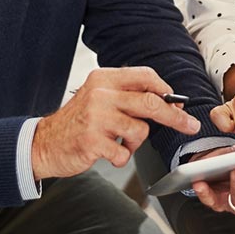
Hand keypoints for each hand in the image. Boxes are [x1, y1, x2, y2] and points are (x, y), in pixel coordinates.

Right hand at [31, 67, 200, 178]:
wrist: (45, 143)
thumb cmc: (78, 122)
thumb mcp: (99, 97)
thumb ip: (128, 95)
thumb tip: (167, 99)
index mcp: (104, 79)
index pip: (145, 76)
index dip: (165, 89)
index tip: (177, 102)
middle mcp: (100, 94)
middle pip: (151, 102)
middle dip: (175, 116)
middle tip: (189, 125)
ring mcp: (96, 117)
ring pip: (140, 130)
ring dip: (135, 142)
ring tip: (119, 142)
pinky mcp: (92, 141)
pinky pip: (124, 152)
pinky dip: (121, 157)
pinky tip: (108, 153)